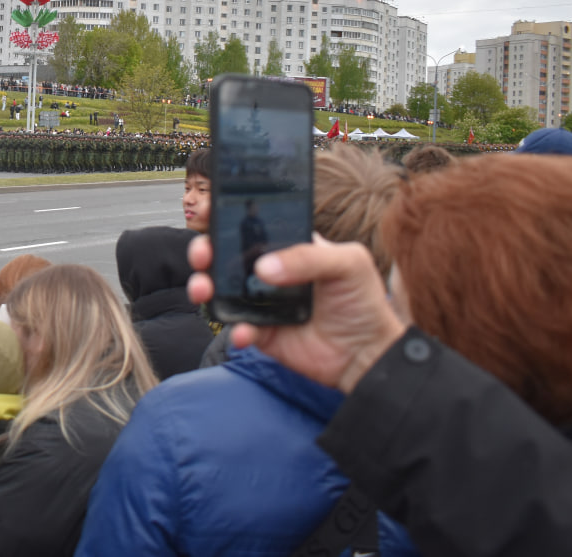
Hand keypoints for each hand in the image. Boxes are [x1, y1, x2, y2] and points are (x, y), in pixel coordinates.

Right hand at [187, 235, 405, 392]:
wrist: (368, 354)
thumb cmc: (363, 302)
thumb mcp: (348, 263)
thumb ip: (309, 256)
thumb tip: (264, 268)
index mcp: (290, 247)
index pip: (254, 228)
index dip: (229, 221)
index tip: (213, 217)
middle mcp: (272, 272)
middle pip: (226, 256)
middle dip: (205, 251)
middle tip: (203, 255)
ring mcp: (263, 303)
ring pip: (222, 290)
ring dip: (205, 287)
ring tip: (204, 289)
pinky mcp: (262, 332)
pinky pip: (237, 328)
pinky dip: (235, 329)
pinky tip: (245, 330)